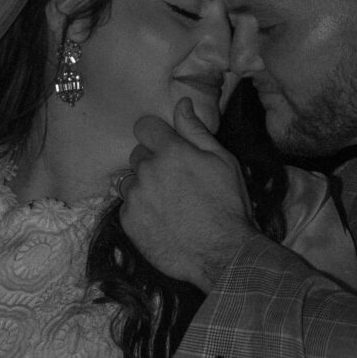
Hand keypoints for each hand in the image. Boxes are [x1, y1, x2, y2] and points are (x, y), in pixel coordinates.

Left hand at [119, 98, 258, 290]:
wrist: (223, 254)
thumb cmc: (228, 206)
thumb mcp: (222, 161)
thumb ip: (196, 131)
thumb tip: (181, 102)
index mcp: (170, 151)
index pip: (145, 127)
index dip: (156, 135)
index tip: (165, 146)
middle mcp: (147, 171)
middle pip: (138, 155)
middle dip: (153, 164)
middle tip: (176, 183)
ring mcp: (135, 198)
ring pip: (130, 182)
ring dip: (144, 188)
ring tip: (169, 205)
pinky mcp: (128, 222)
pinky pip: (128, 208)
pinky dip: (141, 212)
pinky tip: (163, 222)